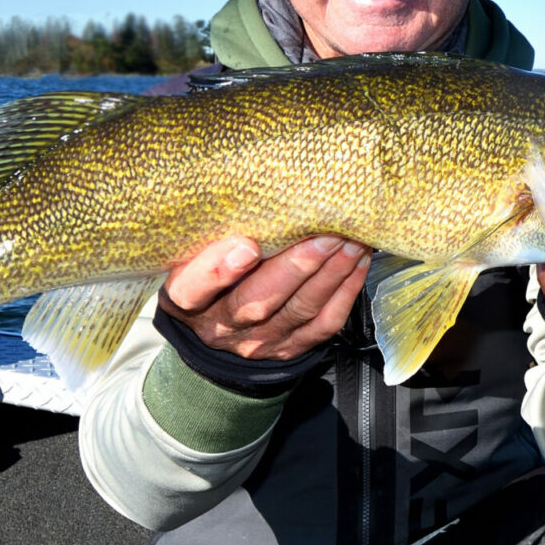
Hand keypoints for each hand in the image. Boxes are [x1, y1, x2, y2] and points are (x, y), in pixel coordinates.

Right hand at [160, 235, 370, 361]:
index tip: (246, 245)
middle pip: (256, 301)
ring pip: (298, 310)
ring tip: (352, 241)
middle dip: (297, 266)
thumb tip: (258, 197)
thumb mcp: (192, 256)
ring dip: (330, 273)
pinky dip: (344, 292)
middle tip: (327, 233)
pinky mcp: (289, 348)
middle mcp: (220, 326)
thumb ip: (212, 236)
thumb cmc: (207, 275)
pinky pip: (323, 325)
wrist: (219, 329)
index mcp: (187, 300)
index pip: (193, 289)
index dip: (218, 270)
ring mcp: (257, 342)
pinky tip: (357, 263)